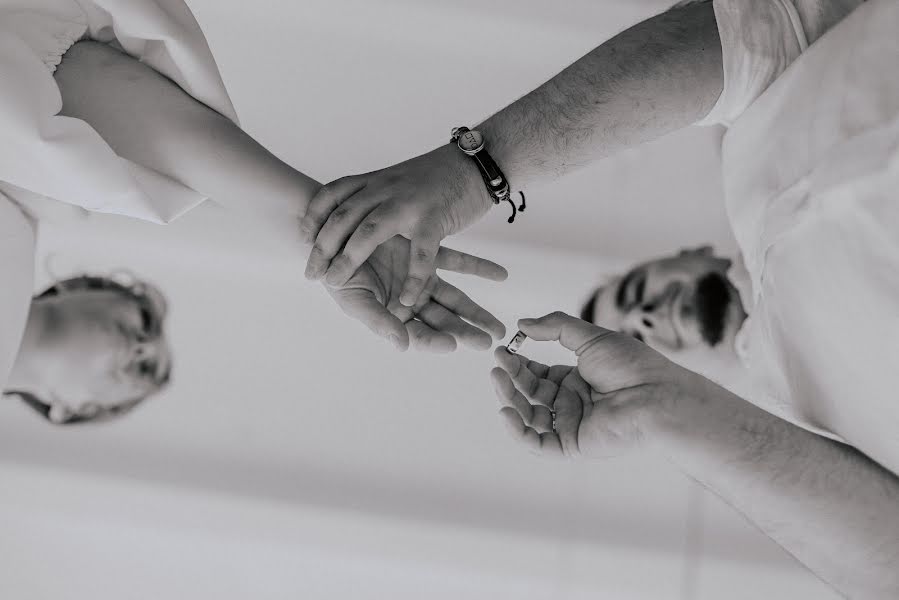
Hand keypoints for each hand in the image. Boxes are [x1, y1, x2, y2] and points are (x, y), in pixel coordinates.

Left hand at [301, 144, 493, 305]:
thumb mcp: (399, 178)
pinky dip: (413, 280)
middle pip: (342, 216)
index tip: (301, 237)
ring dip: (348, 259)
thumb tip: (356, 210)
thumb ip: (378, 194)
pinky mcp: (434, 219)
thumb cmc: (441, 175)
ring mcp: (409, 204)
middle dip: (322, 247)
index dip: (313, 216)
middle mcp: (386, 190)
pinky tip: (405, 301)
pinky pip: (420, 255)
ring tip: (336, 284)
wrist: (478, 163)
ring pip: (368, 232)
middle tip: (311, 274)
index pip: (333, 195)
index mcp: (376, 181)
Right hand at [325, 234, 506, 351]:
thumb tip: (403, 345)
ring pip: (453, 297)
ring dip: (475, 311)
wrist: (331, 232)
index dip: (434, 340)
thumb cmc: (335, 271)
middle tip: (489, 341)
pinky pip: (457, 260)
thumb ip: (379, 322)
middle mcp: (408, 300)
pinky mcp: (426, 252)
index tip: (453, 345)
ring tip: (498, 326)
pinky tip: (500, 275)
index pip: (418, 334)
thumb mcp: (353, 298)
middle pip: (442, 320)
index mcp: (391, 316)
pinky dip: (478, 268)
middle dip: (465, 331)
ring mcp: (420, 277)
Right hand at [490, 312, 695, 456]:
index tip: (502, 350)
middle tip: (496, 364)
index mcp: (575, 380)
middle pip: (529, 393)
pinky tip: (506, 410)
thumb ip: (554, 327)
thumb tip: (522, 324)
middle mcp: (570, 403)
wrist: (657, 395)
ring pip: (528, 416)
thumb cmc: (632, 365)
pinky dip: (517, 431)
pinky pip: (537, 442)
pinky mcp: (572, 445)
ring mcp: (570, 425)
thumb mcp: (590, 337)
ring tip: (498, 379)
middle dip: (510, 378)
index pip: (536, 374)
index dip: (518, 363)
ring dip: (509, 399)